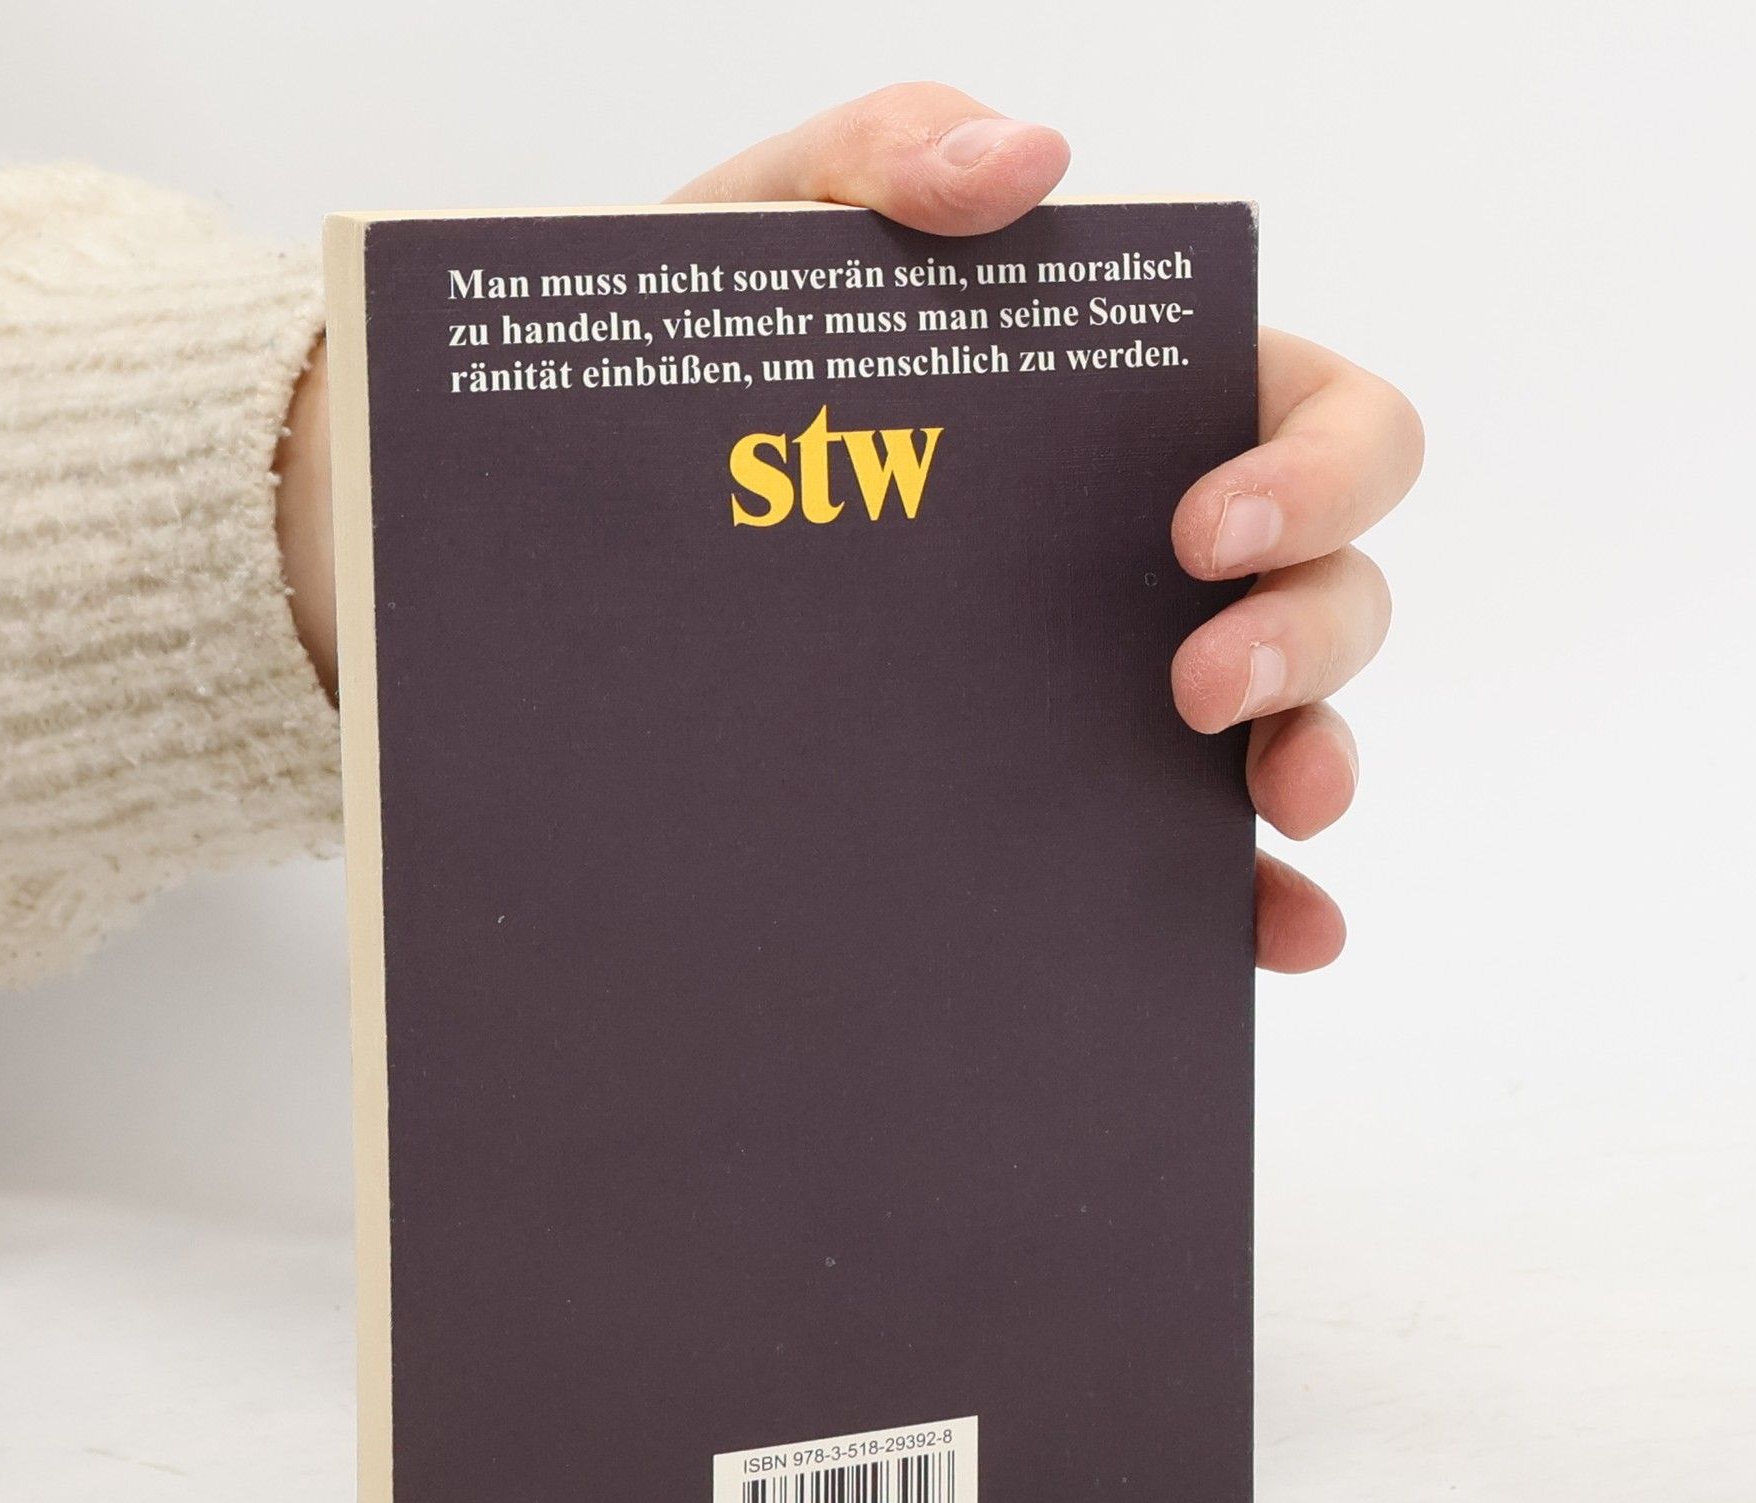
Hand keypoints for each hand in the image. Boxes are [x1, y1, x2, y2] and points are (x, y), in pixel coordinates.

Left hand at [673, 83, 1422, 972]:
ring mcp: (1117, 680)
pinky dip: (1258, 894)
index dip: (1316, 466)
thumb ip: (883, 154)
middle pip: (1336, 580)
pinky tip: (1276, 931)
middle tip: (1195, 686)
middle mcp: (1154, 552)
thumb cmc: (698, 365)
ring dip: (1316, 762)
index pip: (1315, 413)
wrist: (584, 530)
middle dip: (1309, 632)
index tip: (1200, 522)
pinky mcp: (1067, 791)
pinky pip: (1196, 853)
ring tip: (1275, 805)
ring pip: (1294, 721)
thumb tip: (1030, 159)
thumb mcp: (768, 239)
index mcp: (1133, 406)